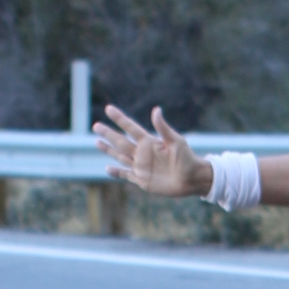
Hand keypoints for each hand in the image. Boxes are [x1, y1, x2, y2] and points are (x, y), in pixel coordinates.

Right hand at [94, 103, 210, 200]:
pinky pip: (126, 175)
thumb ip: (163, 127)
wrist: (192, 179)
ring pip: (120, 156)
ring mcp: (141, 166)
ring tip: (97, 142)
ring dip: (109, 150)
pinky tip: (107, 168)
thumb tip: (156, 110)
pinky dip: (117, 172)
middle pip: (121, 141)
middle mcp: (142, 153)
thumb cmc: (187, 158)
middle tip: (96, 126)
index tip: (109, 108)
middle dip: (108, 134)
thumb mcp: (176, 141)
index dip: (120, 118)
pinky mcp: (142, 180)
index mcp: (149, 141)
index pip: (131, 127)